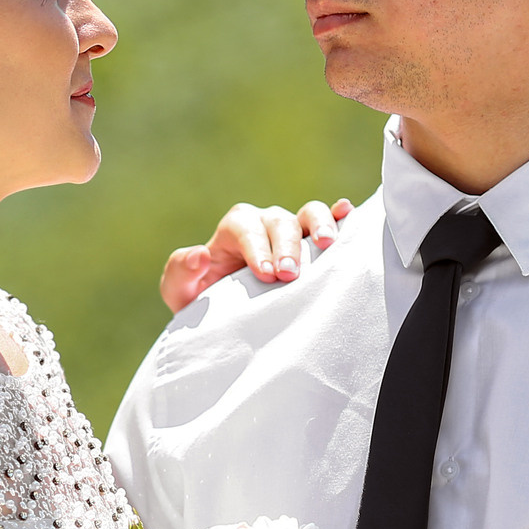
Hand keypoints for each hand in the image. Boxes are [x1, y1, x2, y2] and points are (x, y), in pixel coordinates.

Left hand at [161, 199, 355, 312]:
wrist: (227, 315)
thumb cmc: (203, 301)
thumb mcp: (181, 292)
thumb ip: (181, 272)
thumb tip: (199, 254)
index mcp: (233, 230)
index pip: (245, 227)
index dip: (256, 247)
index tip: (265, 274)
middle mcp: (263, 224)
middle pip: (278, 221)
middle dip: (285, 246)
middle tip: (288, 275)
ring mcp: (291, 231)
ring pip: (307, 213)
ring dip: (318, 225)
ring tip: (326, 244)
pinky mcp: (312, 242)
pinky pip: (328, 220)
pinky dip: (339, 215)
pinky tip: (348, 213)